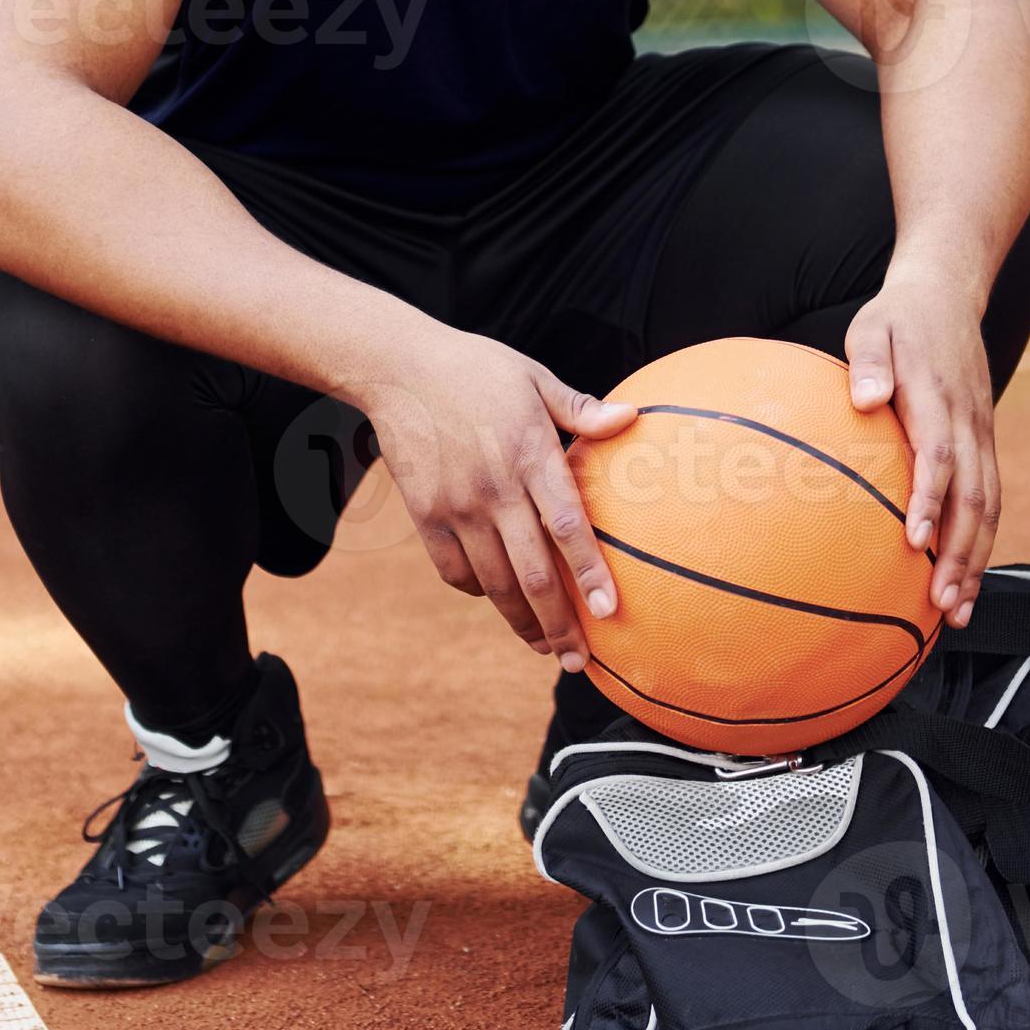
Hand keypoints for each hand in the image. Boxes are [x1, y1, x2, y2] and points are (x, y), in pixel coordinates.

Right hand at [356, 330, 637, 669]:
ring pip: (494, 583)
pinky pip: (455, 571)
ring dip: (521, 623)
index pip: (567, 527)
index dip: (589, 574)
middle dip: (559, 625)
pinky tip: (498, 600)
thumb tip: (631, 418)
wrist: (398, 368)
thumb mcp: (534, 378)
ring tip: (544, 648)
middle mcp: (494, 488)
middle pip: (532, 573)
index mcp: (530, 454)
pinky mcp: (425, 515)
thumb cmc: (477, 370)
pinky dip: (480, 592)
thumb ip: (580, 409)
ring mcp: (456, 506)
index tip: (610, 612)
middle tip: (579, 661)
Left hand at [844, 261, 999, 627]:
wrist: (949, 295)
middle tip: (940, 605)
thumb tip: (866, 398)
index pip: (939, 454)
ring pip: (989, 506)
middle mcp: (969, 422)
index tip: (915, 542)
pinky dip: (980, 542)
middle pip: (975, 497)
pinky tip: (964, 578)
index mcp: (939, 397)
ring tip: (957, 611)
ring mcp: (982, 435)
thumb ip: (870, 361)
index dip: (930, 499)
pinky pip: (988, 498)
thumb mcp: (872, 326)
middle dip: (962, 555)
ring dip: (977, 560)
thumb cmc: (897, 318)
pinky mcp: (984, 444)